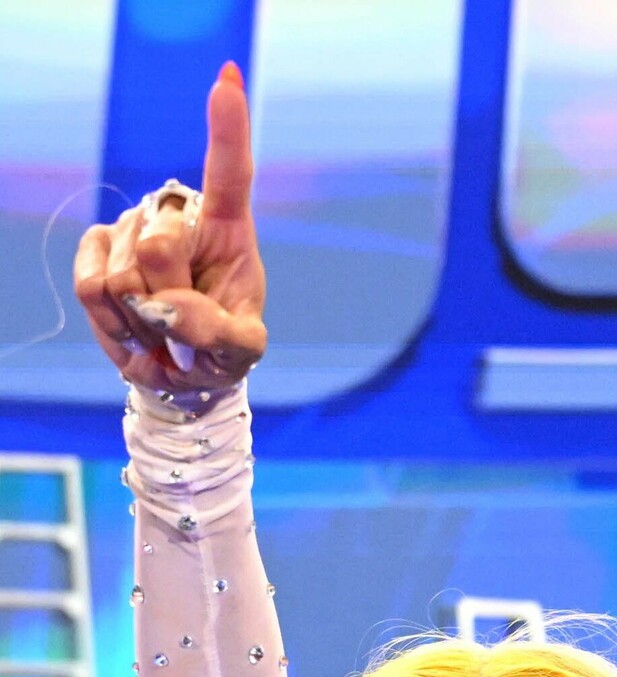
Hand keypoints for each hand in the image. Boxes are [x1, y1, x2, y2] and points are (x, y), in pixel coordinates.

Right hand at [72, 62, 265, 395]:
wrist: (179, 370)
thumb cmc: (219, 349)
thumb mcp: (240, 351)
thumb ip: (221, 335)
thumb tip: (170, 306)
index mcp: (228, 227)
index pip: (229, 172)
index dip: (227, 128)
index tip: (226, 81)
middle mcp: (178, 216)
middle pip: (161, 246)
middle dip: (169, 302)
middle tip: (181, 327)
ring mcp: (134, 228)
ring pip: (125, 276)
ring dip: (142, 322)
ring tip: (160, 329)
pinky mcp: (98, 249)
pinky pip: (92, 286)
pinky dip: (112, 324)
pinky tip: (130, 327)